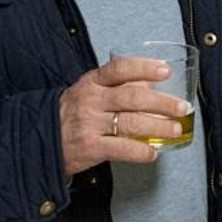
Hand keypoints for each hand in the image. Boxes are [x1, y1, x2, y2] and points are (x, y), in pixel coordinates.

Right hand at [56, 58, 190, 177]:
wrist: (38, 140)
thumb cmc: (71, 114)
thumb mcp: (87, 92)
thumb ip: (115, 87)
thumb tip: (152, 87)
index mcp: (91, 82)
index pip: (120, 69)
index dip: (144, 68)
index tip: (165, 71)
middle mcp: (91, 101)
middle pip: (133, 98)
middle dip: (163, 103)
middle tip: (182, 107)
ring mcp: (90, 125)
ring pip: (132, 123)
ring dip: (159, 127)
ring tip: (175, 129)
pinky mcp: (90, 148)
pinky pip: (122, 149)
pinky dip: (141, 152)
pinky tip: (153, 153)